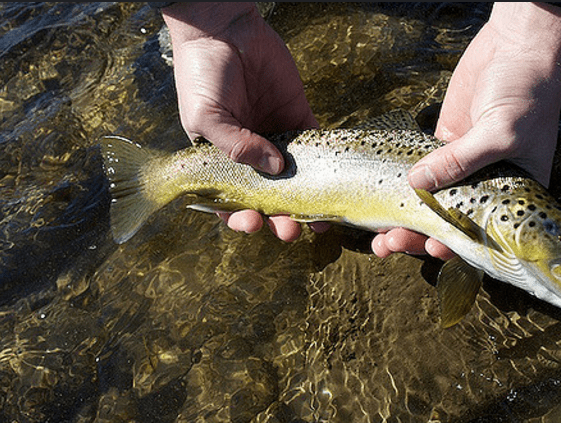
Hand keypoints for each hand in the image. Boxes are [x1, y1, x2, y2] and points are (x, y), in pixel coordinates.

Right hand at [161, 2, 319, 240]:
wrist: (224, 28)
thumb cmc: (202, 74)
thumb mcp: (206, 116)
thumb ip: (236, 147)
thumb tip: (275, 169)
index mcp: (221, 160)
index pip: (232, 199)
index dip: (241, 216)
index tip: (251, 222)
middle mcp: (250, 154)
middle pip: (268, 197)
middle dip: (278, 219)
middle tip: (288, 229)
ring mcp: (276, 138)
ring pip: (295, 181)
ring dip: (305, 205)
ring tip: (315, 223)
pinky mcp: (299, 119)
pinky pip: (316, 148)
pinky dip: (325, 169)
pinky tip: (331, 187)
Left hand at [371, 2, 560, 259]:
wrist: (517, 48)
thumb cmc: (526, 94)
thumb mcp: (499, 132)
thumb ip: (458, 161)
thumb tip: (415, 183)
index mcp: (512, 195)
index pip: (480, 232)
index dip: (454, 246)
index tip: (428, 250)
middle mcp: (485, 187)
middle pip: (447, 223)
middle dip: (417, 237)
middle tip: (389, 243)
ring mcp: (461, 167)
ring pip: (428, 203)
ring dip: (403, 219)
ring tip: (378, 235)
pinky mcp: (441, 146)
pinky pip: (418, 173)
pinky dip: (400, 187)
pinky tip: (378, 199)